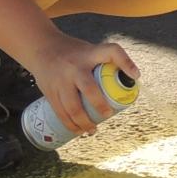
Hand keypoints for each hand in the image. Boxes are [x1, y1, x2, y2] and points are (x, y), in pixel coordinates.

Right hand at [23, 32, 138, 138]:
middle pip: (90, 89)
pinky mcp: (50, 91)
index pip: (111, 52)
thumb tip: (133, 79)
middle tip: (108, 115)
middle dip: (100, 106)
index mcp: (89, 54)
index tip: (136, 76)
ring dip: (84, 122)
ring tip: (92, 130)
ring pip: (73, 107)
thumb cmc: (74, 52)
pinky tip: (77, 131)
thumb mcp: (90, 50)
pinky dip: (70, 124)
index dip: (126, 62)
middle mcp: (74, 67)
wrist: (40, 47)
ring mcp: (60, 80)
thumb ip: (107, 62)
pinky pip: (60, 112)